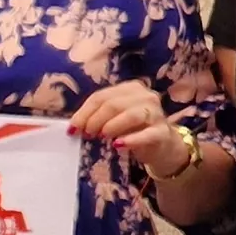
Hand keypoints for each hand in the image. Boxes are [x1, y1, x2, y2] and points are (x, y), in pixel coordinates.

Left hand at [67, 80, 184, 175]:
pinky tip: (118, 145)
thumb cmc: (134, 130)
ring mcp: (156, 113)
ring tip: (101, 137)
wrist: (162, 146)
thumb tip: (74, 127)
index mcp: (130, 88)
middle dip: (95, 119)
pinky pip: (146, 134)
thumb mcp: (114, 119)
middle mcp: (145, 96)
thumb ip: (97, 118)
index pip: (101, 96)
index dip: (84, 112)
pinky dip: (131, 140)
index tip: (72, 129)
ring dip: (111, 126)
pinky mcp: (163, 132)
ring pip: (130, 115)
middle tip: (87, 134)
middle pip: (114, 104)